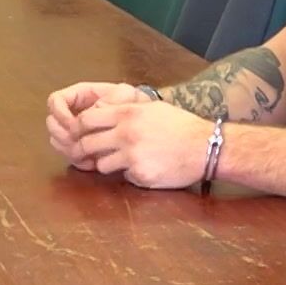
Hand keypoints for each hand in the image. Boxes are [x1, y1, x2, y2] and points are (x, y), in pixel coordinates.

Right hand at [45, 82, 144, 168]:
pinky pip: (70, 155)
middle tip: (79, 143)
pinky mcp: (82, 147)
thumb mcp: (125, 96)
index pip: (55, 101)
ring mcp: (76, 132)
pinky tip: (92, 163)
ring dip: (68, 149)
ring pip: (57, 141)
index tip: (73, 125)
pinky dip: (77, 160)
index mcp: (80, 95)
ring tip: (87, 154)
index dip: (60, 113)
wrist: (148, 124)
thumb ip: (108, 101)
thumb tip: (92, 112)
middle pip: (52, 124)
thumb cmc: (136, 104)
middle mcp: (73, 113)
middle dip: (63, 135)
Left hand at [69, 99, 212, 188]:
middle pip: (86, 144)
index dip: (79, 128)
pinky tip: (145, 166)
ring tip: (122, 160)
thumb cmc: (180, 125)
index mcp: (127, 114)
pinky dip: (129, 174)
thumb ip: (124, 109)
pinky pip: (123, 176)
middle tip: (89, 153)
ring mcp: (132, 156)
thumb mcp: (151, 107)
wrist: (206, 147)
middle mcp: (126, 134)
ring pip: (100, 165)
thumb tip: (98, 110)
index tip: (81, 133)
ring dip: (107, 164)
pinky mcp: (140, 175)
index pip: (86, 120)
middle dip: (85, 150)